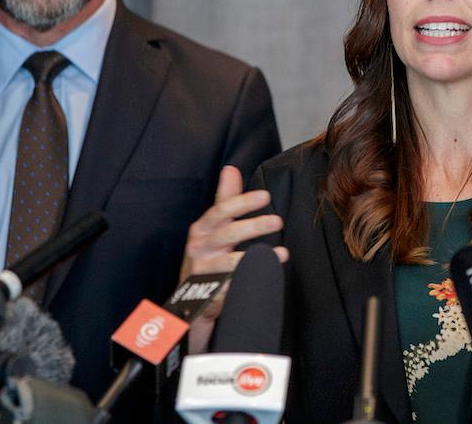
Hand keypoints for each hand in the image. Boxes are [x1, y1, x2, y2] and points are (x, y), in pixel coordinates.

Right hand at [181, 165, 287, 353]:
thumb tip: (230, 169)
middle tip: (278, 221)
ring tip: (282, 254)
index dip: (241, 203)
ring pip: (228, 264)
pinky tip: (264, 278)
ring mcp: (202, 274)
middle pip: (226, 235)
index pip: (221, 211)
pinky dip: (245, 284)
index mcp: (202, 230)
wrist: (189, 301)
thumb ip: (225, 199)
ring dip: (256, 259)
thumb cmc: (207, 255)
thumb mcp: (212, 227)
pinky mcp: (208, 296)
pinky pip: (228, 290)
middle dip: (253, 227)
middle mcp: (199, 250)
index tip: (265, 196)